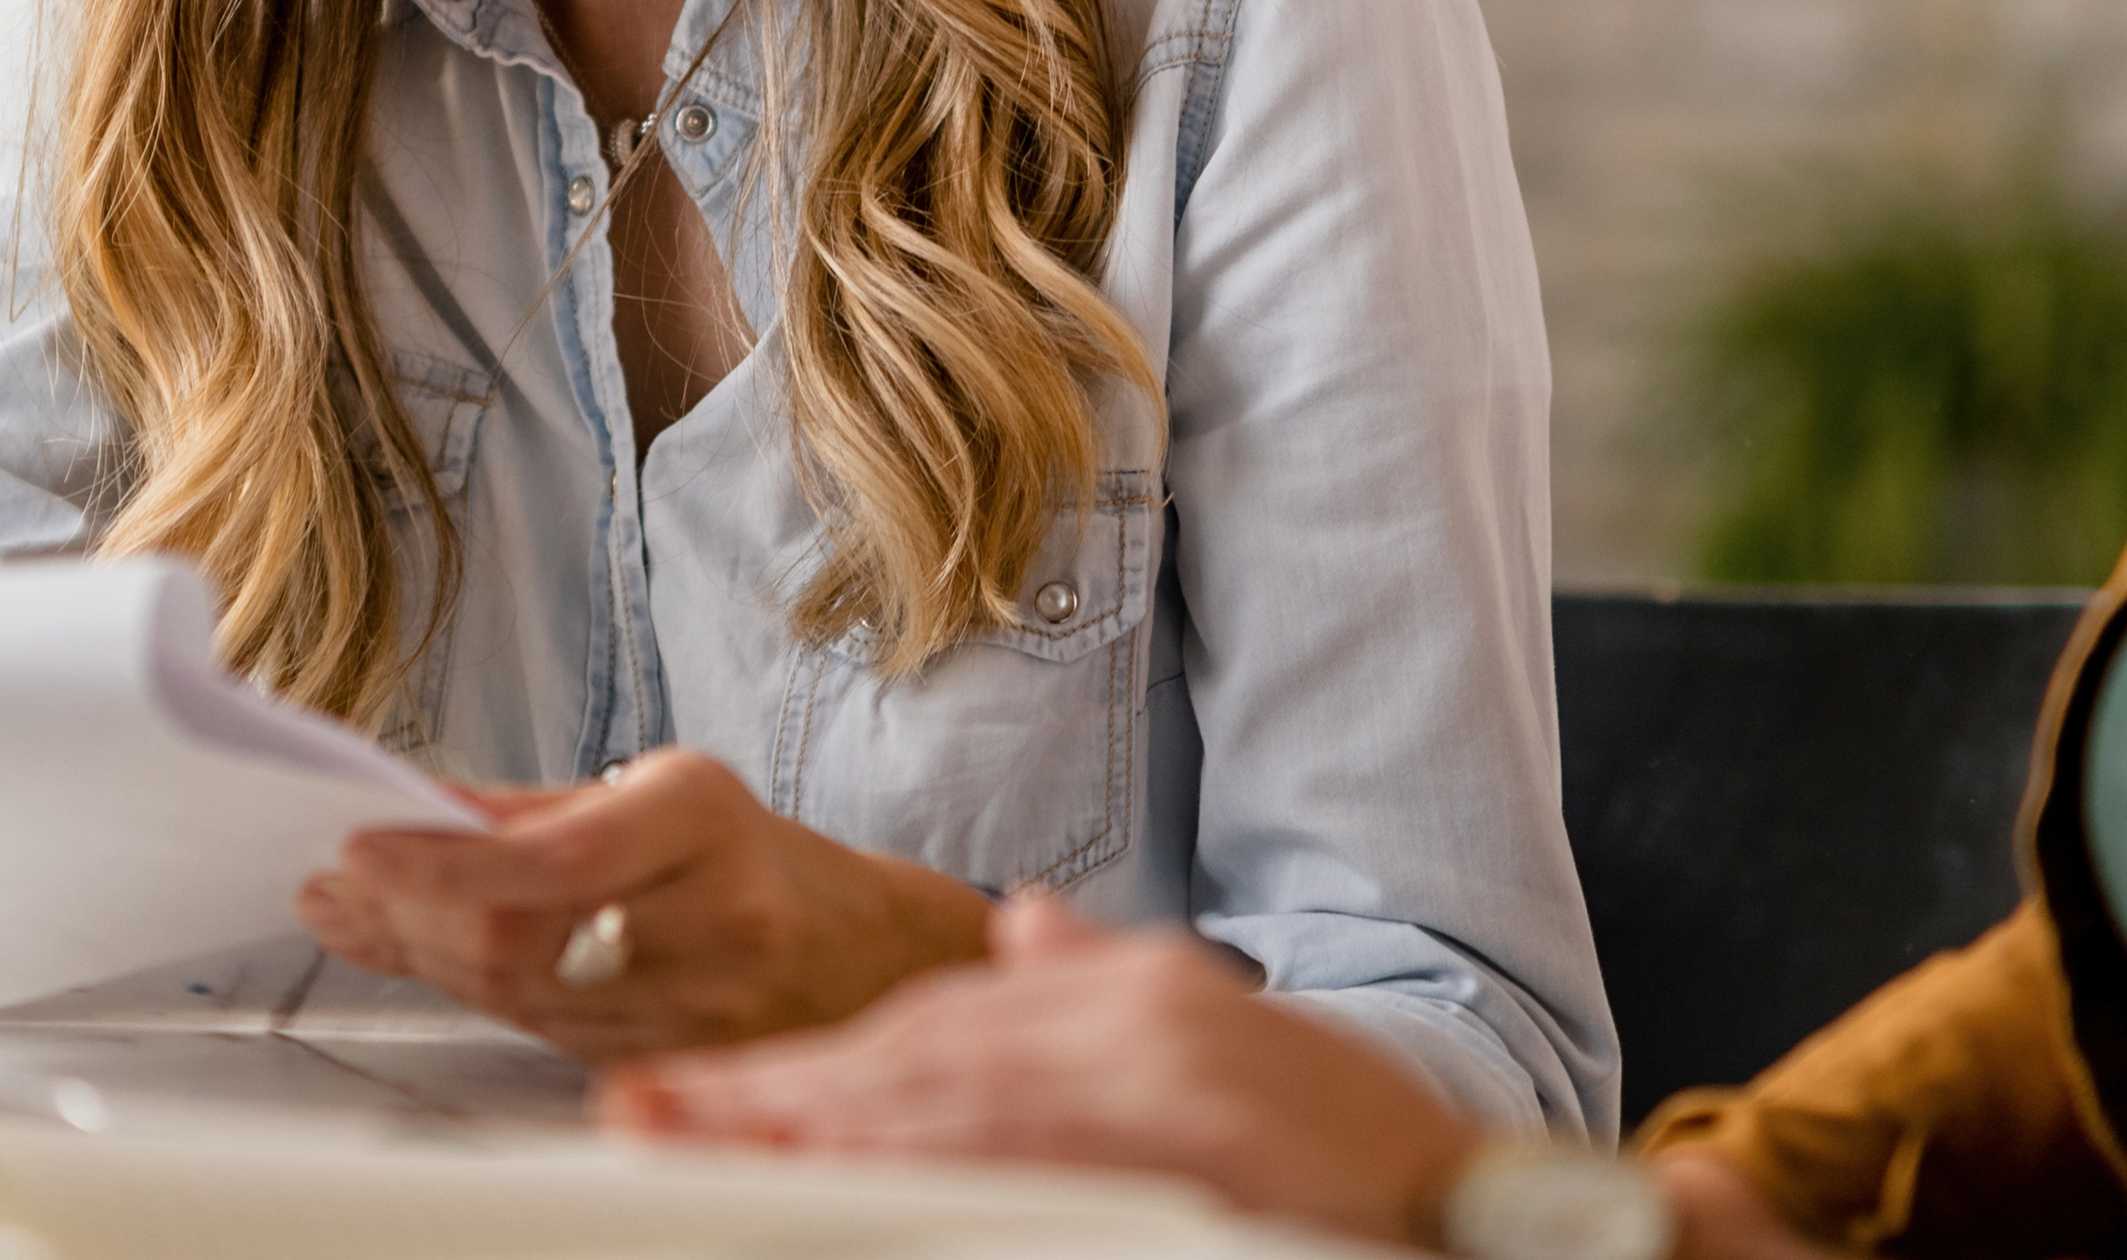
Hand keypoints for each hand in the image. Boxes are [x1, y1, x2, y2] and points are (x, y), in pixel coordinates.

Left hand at [294, 748, 993, 1057]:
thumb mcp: (659, 792)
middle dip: (411, 913)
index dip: (449, 862)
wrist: (861, 952)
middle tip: (336, 885)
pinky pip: (542, 1030)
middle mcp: (712, 917)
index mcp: (703, 823)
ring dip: (422, 954)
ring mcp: (698, 1004)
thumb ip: (534, 810)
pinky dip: (471, 991)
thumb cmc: (743, 855)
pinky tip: (426, 956)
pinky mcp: (672, 1061)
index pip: (559, 856)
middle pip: (524, 936)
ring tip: (358, 911)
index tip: (359, 846)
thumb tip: (413, 813)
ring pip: (521, 993)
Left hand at [594, 894, 1485, 1242]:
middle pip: (915, 1057)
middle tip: (650, 1114)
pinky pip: (1028, 1159)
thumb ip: (1102, 980)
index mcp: (1125, 998)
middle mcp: (1132, 1021)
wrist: (1475, 1200)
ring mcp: (1160, 1081)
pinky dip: (936, 1164)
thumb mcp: (1214, 1031)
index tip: (696, 1094)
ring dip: (823, 1126)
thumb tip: (1014, 926)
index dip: (808, 1064)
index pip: (932, 1026)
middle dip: (775, 1093)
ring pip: (950, 1104)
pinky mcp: (1187, 1142)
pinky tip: (858, 1176)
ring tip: (710, 1144)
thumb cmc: (1339, 1141)